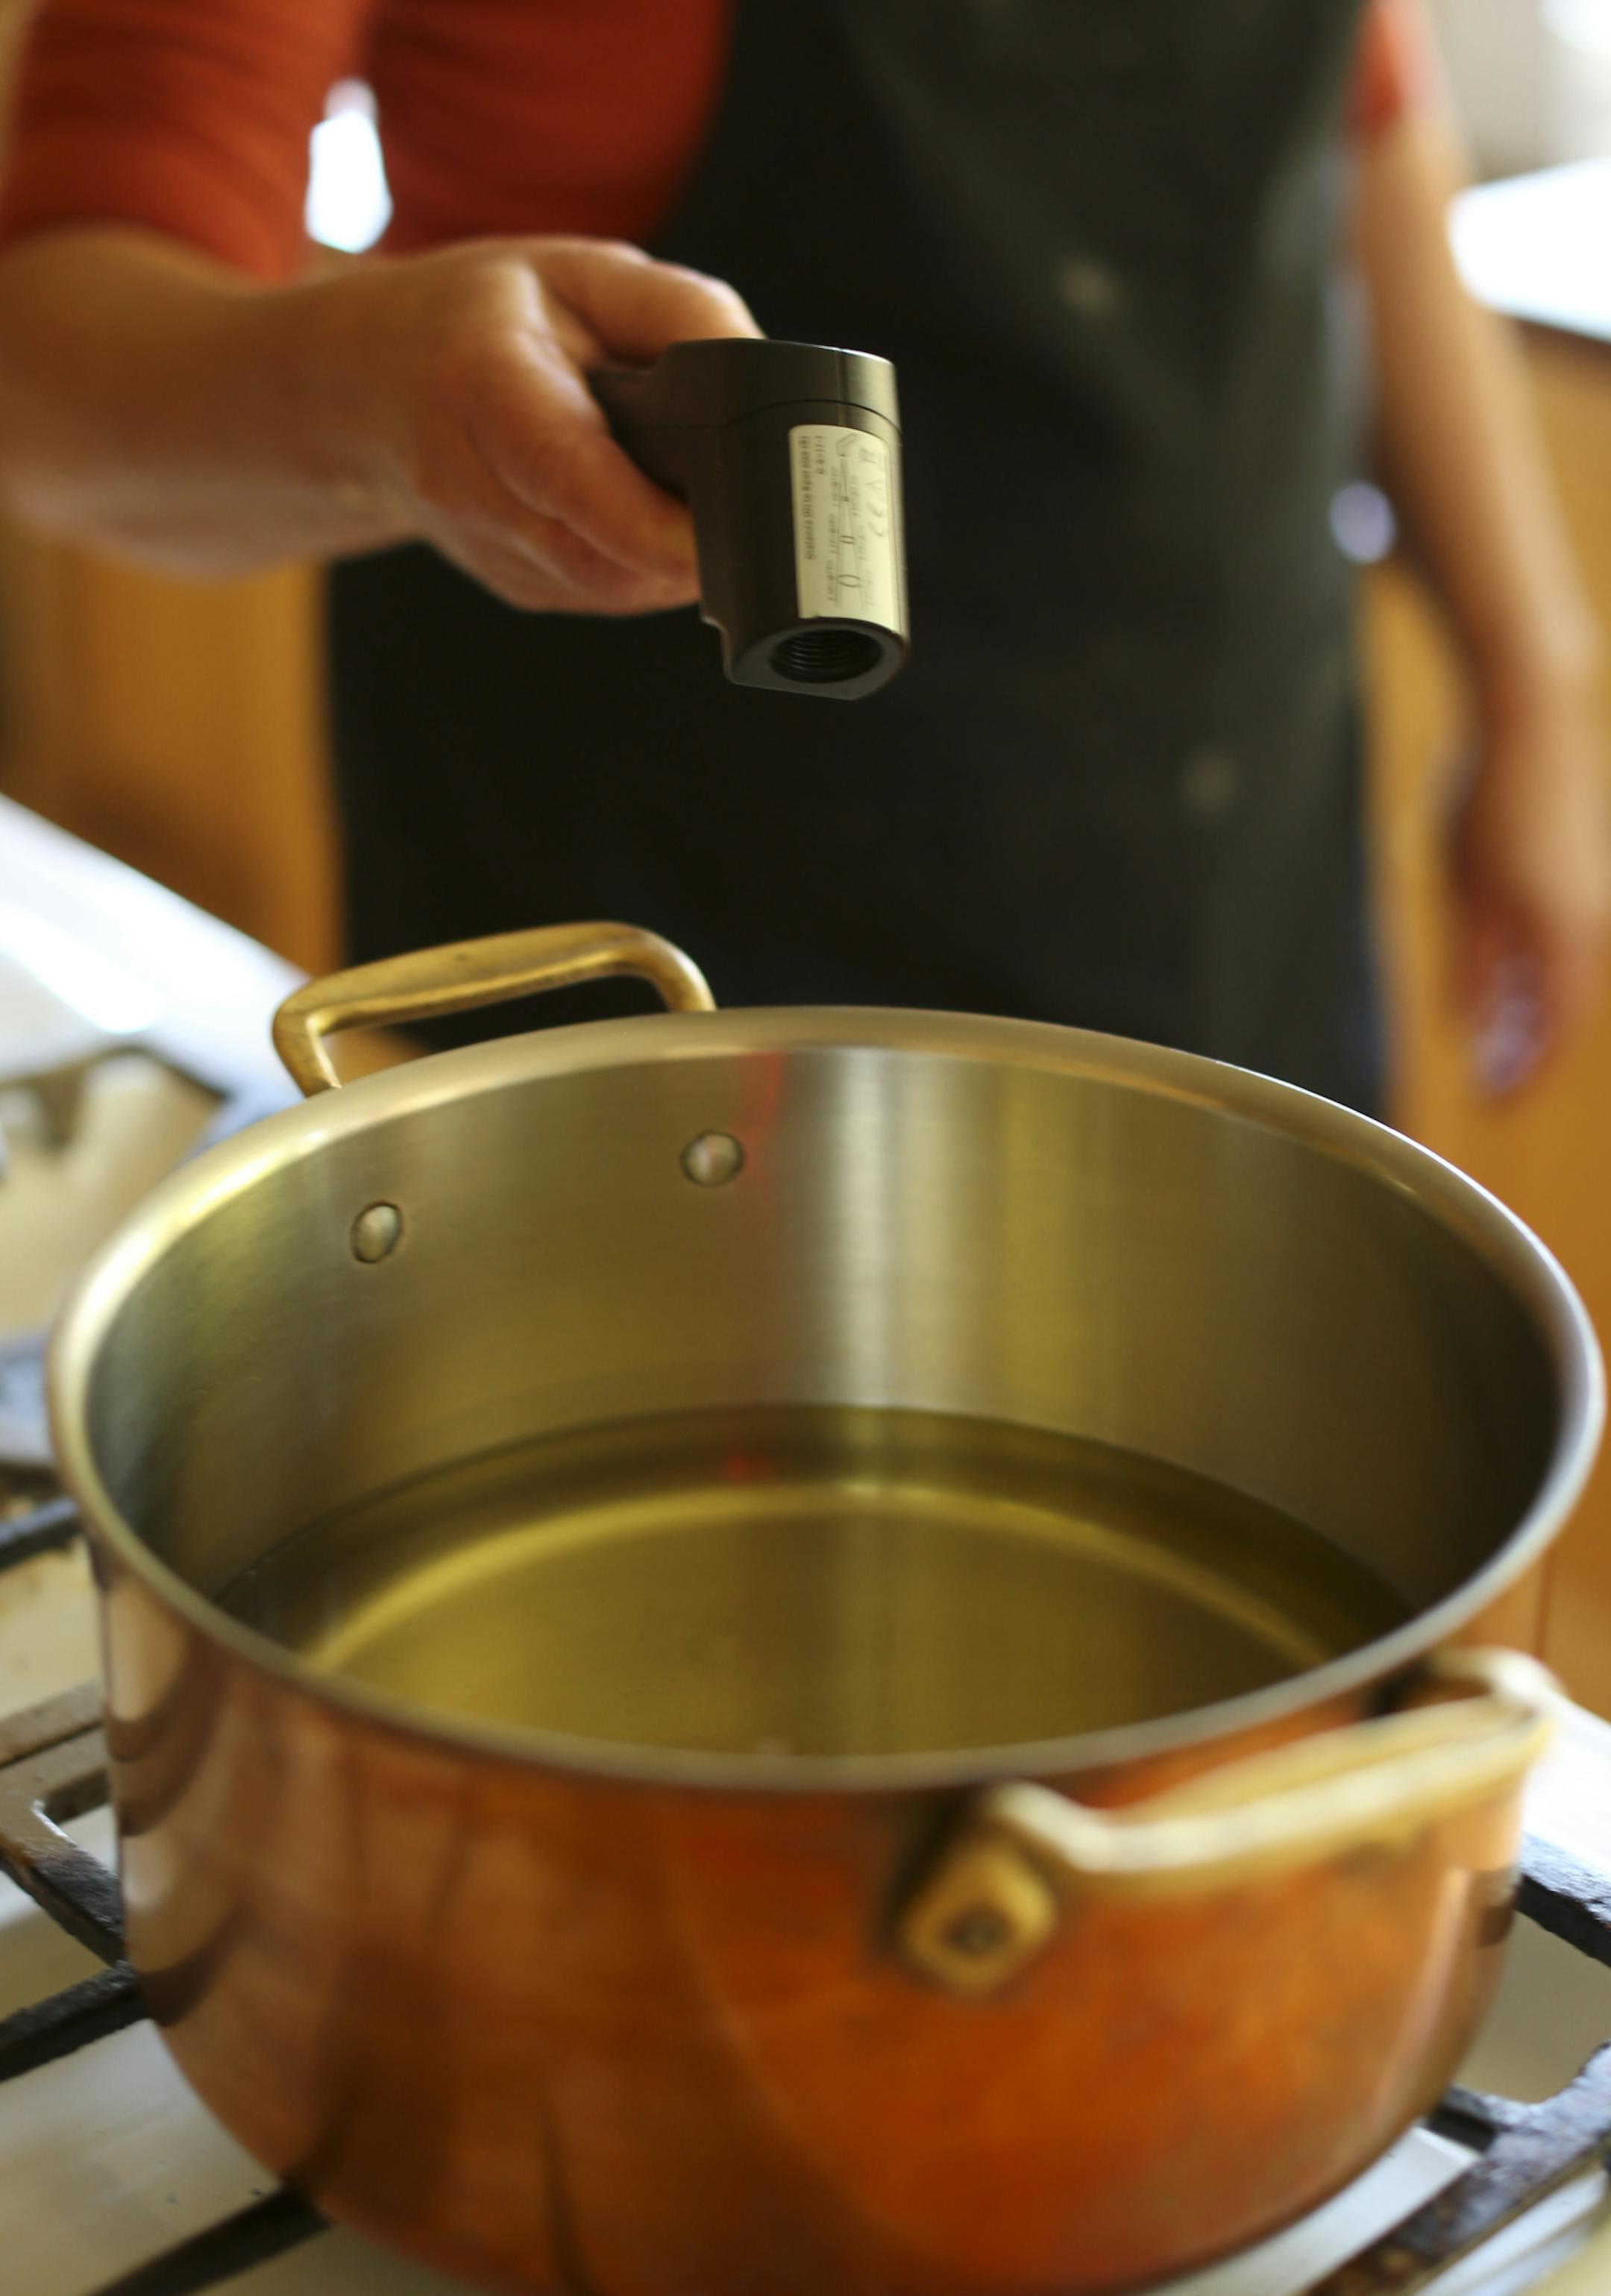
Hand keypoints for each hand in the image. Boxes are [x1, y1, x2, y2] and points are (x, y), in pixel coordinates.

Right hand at [331, 236, 759, 612]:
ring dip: (675, 558)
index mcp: (482, 386)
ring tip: (695, 496)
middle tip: (748, 511)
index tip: (729, 529)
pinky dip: (646, 564)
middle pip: (603, 557)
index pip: (570, 477)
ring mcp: (489, 548)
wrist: (374, 383)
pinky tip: (649, 514)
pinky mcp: (516, 585)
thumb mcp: (584, 273)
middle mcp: (470, 484)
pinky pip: (605, 593)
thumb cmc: (486, 316)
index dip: (656, 523)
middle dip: (689, 547)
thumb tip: (764, 374)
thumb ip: (680, 314)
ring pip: (612, 587)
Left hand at [1445, 669, 1610, 1095]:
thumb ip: (1468, 963)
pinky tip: (1496, 983)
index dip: (1523, 1075)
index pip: (1552, 1031)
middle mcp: (1585, 920)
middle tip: (1485, 1087)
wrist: (1528, 719)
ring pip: (1559, 976)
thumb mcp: (1463, 891)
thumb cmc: (1489, 799)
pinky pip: (1557, 942)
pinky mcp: (1576, 871)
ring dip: (1525, 1015)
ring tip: (1487, 1044)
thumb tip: (1468, 1025)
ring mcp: (1586, 895)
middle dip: (1523, 1053)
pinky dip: (1529, 973)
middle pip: (1559, 1010)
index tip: (1491, 1107)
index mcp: (1560, 933)